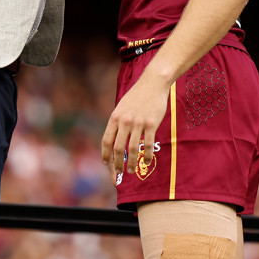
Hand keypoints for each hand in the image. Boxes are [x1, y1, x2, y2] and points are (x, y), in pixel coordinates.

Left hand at [101, 69, 170, 185]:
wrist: (152, 84)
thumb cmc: (137, 96)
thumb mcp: (122, 107)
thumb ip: (118, 122)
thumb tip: (115, 140)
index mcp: (115, 117)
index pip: (106, 140)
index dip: (105, 155)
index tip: (106, 164)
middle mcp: (124, 121)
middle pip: (117, 148)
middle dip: (117, 164)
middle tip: (119, 174)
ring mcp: (138, 123)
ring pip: (132, 149)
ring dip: (131, 163)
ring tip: (132, 171)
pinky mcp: (151, 124)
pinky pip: (147, 144)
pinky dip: (147, 156)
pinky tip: (147, 161)